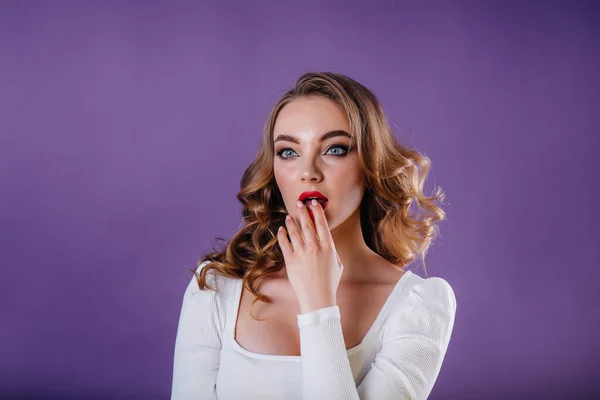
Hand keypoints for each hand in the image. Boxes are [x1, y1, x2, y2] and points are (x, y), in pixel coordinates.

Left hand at [277, 199, 343, 313]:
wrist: (317, 298)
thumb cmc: (329, 283)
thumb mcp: (337, 264)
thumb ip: (331, 250)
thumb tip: (326, 240)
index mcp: (328, 247)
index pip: (322, 224)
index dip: (317, 211)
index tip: (313, 203)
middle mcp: (314, 247)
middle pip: (307, 224)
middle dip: (303, 212)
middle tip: (299, 204)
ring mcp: (302, 253)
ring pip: (295, 231)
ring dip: (291, 222)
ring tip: (289, 216)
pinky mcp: (291, 261)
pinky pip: (284, 243)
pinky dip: (282, 235)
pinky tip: (281, 229)